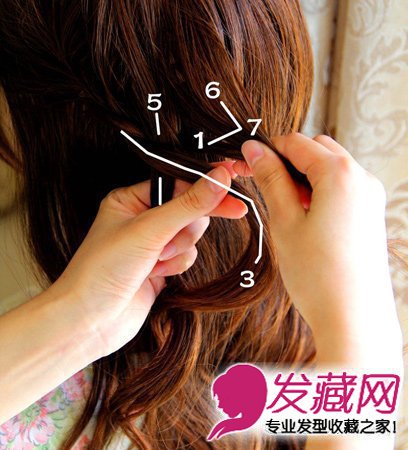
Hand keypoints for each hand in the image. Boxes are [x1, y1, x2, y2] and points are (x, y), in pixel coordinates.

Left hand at [47, 164, 246, 358]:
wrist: (89, 322)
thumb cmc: (102, 270)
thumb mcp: (149, 230)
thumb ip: (189, 205)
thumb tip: (220, 179)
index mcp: (130, 200)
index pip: (178, 184)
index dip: (205, 187)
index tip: (232, 188)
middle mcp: (142, 219)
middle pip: (189, 209)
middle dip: (185, 228)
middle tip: (170, 241)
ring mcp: (152, 244)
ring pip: (191, 234)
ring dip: (178, 250)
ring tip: (155, 261)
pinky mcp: (161, 265)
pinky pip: (188, 256)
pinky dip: (177, 265)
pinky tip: (155, 274)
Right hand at [236, 133, 402, 366]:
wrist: (354, 318)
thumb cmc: (318, 274)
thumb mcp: (285, 221)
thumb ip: (271, 179)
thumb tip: (255, 150)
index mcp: (340, 174)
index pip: (296, 143)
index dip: (267, 149)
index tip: (246, 162)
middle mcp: (362, 178)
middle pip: (317, 150)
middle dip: (287, 161)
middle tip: (264, 186)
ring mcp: (370, 197)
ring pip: (331, 168)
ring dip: (304, 177)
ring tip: (287, 209)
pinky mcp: (371, 214)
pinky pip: (342, 188)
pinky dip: (320, 191)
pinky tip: (306, 217)